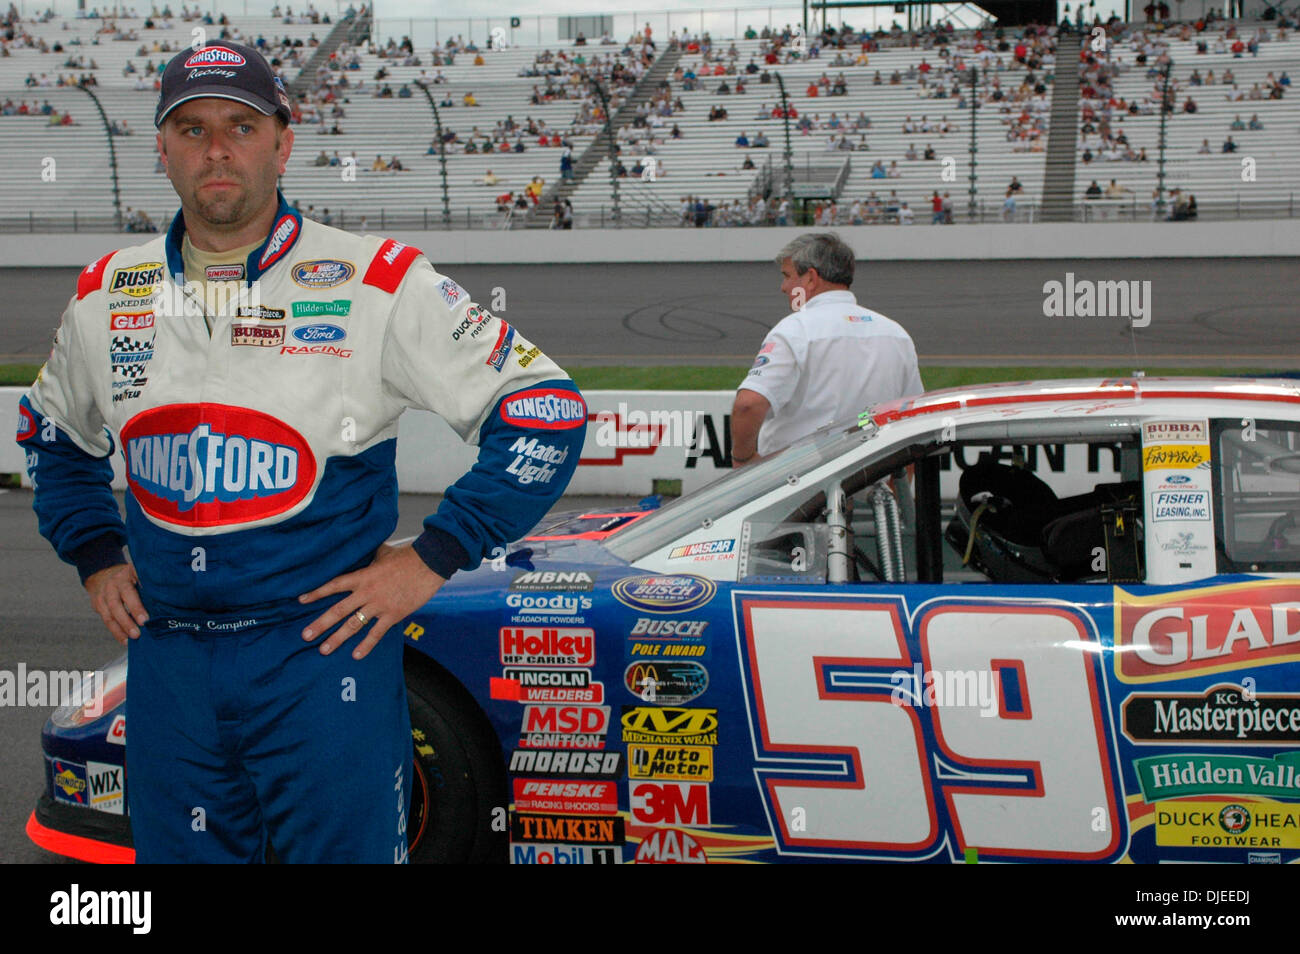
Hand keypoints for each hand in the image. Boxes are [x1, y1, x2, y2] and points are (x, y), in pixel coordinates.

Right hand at [84, 563, 147, 645]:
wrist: (104, 575)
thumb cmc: (133, 579)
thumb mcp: (142, 575)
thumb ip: (153, 586)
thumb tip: (174, 602)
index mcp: (128, 573)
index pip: (132, 587)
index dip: (138, 604)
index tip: (146, 618)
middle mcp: (114, 583)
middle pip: (118, 602)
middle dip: (129, 617)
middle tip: (141, 629)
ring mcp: (104, 594)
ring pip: (110, 613)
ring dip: (122, 628)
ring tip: (134, 638)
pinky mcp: (98, 604)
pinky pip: (107, 620)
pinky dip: (117, 632)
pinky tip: (125, 640)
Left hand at [298, 544, 445, 659]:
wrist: (429, 563)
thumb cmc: (408, 556)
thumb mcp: (384, 552)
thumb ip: (370, 555)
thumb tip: (363, 547)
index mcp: (363, 576)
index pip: (334, 585)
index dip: (317, 593)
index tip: (301, 600)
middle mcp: (367, 592)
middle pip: (338, 610)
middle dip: (320, 624)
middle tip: (305, 636)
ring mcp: (379, 605)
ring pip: (353, 625)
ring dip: (337, 638)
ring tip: (323, 650)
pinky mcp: (393, 614)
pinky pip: (376, 633)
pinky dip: (366, 645)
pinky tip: (356, 655)